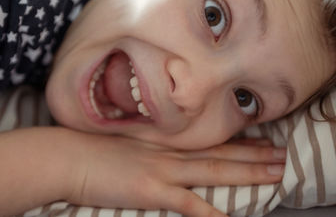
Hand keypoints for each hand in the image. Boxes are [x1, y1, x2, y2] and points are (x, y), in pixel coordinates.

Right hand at [64, 132, 285, 216]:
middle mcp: (168, 153)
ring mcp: (161, 170)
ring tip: (275, 173)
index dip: (236, 143)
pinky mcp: (150, 190)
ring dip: (246, 173)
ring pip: (213, 171)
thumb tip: (162, 155)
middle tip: (282, 156)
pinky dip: (209, 212)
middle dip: (253, 156)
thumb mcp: (126, 143)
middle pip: (218, 154)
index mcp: (161, 143)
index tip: (260, 142)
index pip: (207, 142)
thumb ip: (149, 148)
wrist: (69, 156)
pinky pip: (187, 203)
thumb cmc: (92, 149)